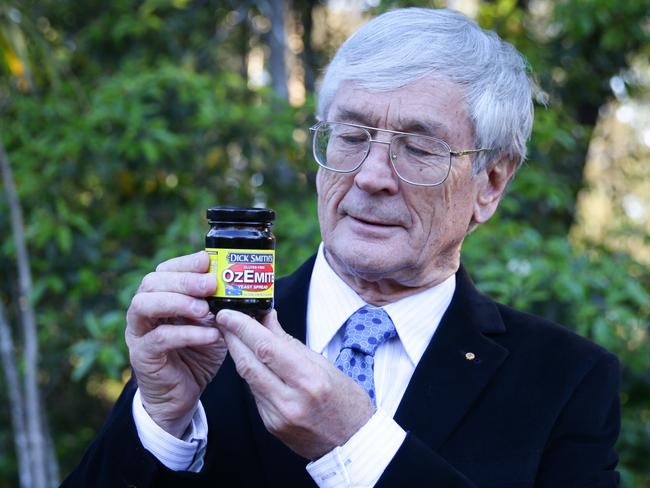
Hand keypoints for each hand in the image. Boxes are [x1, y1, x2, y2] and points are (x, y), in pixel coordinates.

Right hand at [125, 251, 227, 437]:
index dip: (185, 263)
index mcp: (160, 296)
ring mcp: (138, 333)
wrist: (182, 394)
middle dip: (184, 280)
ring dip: (178, 302)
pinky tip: (210, 334)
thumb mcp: (212, 323)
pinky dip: (187, 333)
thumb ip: (220, 304)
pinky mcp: (143, 356)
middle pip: (152, 283)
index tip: (208, 260)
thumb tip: (246, 284)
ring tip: (206, 309)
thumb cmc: (197, 353)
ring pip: (144, 305)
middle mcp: (144, 311)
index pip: (165, 270)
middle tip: (211, 284)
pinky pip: (160, 338)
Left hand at [216, 309, 372, 459]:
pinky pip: (255, 394)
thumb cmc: (345, 401)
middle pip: (249, 363)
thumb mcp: (324, 365)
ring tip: (235, 336)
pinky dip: (251, 375)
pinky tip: (252, 363)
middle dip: (232, 338)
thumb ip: (290, 343)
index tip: (229, 313)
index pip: (266, 348)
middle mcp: (291, 400)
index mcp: (310, 380)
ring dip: (239, 354)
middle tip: (224, 320)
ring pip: (248, 378)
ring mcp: (278, 416)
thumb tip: (267, 318)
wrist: (352, 442)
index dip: (243, 328)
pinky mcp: (271, 426)